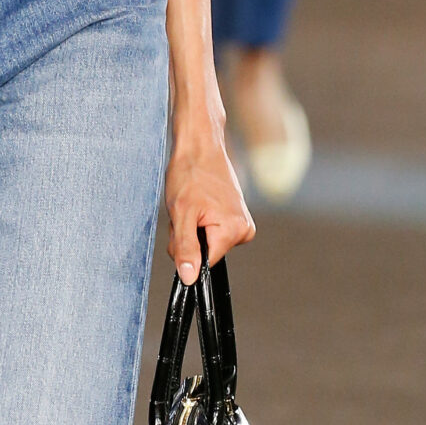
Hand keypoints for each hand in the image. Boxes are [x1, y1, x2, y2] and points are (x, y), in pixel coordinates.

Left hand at [166, 117, 253, 279]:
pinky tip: (198, 203)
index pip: (205, 264)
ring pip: (206, 242)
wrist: (200, 146)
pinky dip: (198, 221)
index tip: (183, 226)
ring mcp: (242, 223)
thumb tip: (190, 278)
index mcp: (234, 231)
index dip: (186, 250)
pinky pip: (212, 231)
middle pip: (206, 253)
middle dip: (188, 237)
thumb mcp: (181, 214)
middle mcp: (244, 230)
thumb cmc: (190, 173)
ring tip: (192, 203)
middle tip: (185, 211)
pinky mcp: (236, 217)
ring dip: (191, 228)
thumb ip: (185, 248)